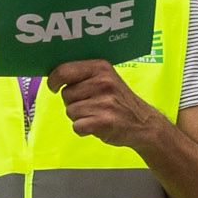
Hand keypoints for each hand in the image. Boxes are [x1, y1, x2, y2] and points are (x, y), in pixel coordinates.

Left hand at [51, 58, 169, 153]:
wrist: (143, 123)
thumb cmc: (118, 101)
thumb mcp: (106, 78)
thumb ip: (83, 75)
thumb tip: (54, 75)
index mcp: (100, 67)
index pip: (64, 70)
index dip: (53, 80)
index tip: (53, 86)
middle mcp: (103, 82)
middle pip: (65, 94)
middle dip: (73, 102)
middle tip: (90, 104)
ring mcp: (104, 102)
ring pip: (70, 111)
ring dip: (79, 117)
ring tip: (96, 115)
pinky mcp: (103, 122)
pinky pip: (77, 126)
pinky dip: (83, 129)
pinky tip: (96, 126)